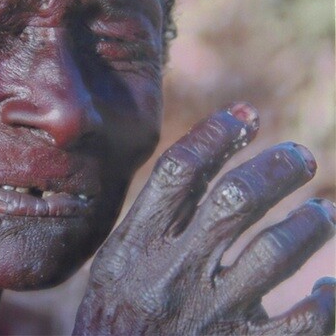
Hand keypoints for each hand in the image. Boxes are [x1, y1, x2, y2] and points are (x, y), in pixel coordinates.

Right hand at [74, 102, 334, 334]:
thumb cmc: (118, 320)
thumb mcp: (116, 266)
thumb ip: (155, 217)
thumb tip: (210, 156)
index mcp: (134, 249)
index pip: (177, 172)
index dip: (216, 134)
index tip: (245, 115)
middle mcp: (170, 276)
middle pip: (236, 199)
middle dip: (277, 167)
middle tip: (300, 157)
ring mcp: (208, 316)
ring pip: (278, 249)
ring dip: (311, 222)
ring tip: (320, 213)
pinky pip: (305, 321)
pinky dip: (326, 299)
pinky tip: (328, 287)